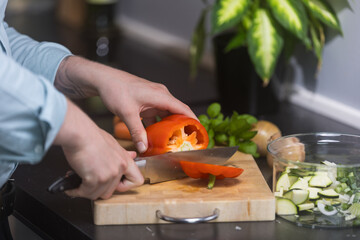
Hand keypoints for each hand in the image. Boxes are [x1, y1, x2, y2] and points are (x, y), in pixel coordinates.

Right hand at [54, 99, 143, 199]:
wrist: (79, 133)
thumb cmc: (91, 136)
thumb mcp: (112, 143)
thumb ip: (122, 153)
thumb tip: (133, 155)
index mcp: (125, 159)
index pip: (137, 181)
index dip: (125, 185)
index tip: (115, 184)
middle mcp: (120, 168)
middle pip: (111, 191)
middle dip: (98, 189)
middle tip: (90, 181)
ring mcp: (109, 174)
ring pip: (98, 194)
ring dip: (86, 191)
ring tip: (79, 183)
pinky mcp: (96, 178)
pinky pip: (86, 193)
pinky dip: (77, 191)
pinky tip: (73, 186)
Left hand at [55, 56, 196, 152]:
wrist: (103, 80)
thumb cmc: (116, 89)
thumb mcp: (127, 113)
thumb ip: (137, 132)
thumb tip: (144, 147)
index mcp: (160, 95)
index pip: (183, 108)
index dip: (193, 120)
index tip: (200, 132)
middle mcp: (160, 96)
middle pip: (177, 113)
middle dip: (183, 127)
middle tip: (187, 142)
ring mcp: (154, 99)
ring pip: (167, 115)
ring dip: (170, 128)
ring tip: (173, 143)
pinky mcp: (147, 103)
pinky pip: (157, 116)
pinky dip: (158, 126)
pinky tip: (156, 138)